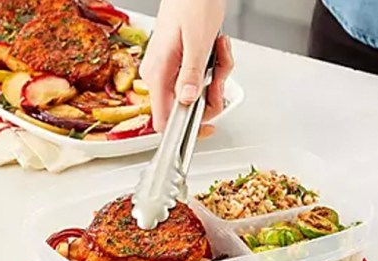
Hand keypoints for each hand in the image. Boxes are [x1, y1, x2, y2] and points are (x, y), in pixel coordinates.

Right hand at [140, 0, 232, 132]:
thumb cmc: (192, 2)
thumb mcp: (197, 41)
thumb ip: (190, 74)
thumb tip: (187, 100)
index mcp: (157, 73)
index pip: (164, 120)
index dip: (185, 130)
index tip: (206, 129)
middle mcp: (159, 74)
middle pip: (186, 107)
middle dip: (211, 93)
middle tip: (220, 74)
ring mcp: (169, 69)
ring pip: (197, 91)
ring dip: (216, 75)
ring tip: (219, 52)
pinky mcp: (180, 62)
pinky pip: (200, 76)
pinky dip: (215, 65)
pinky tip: (217, 47)